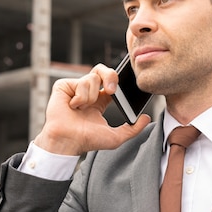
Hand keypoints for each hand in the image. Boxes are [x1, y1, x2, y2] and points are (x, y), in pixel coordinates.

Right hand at [33, 63, 150, 154]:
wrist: (68, 141)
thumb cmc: (87, 141)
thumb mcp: (116, 137)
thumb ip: (133, 129)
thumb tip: (147, 118)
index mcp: (100, 101)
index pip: (112, 82)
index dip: (119, 80)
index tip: (127, 81)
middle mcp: (88, 92)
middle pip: (103, 70)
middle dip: (110, 75)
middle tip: (111, 90)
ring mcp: (76, 88)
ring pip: (92, 77)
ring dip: (91, 96)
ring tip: (82, 109)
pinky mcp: (64, 86)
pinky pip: (81, 82)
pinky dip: (81, 96)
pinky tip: (73, 106)